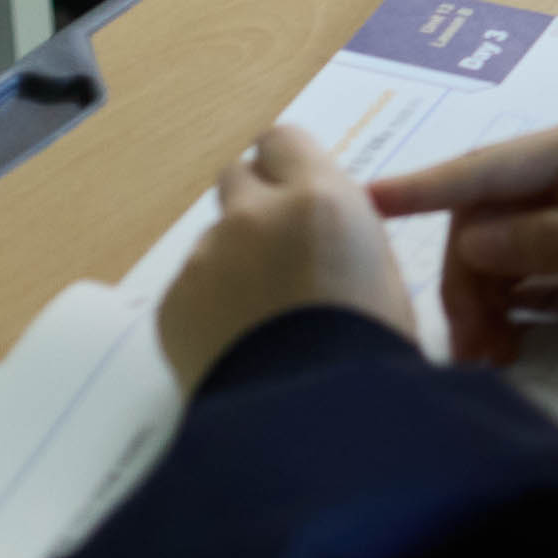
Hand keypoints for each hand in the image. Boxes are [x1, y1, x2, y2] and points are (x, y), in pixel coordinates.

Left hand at [157, 125, 417, 391]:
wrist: (308, 417)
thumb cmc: (369, 346)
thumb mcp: (384, 273)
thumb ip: (345, 231)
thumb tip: (322, 228)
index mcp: (319, 198)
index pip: (283, 140)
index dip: (290, 166)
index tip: (301, 194)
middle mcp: (254, 215)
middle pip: (237, 176)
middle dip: (256, 204)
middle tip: (281, 251)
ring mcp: (205, 259)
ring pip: (214, 239)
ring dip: (233, 260)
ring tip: (260, 315)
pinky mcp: (173, 303)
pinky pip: (191, 288)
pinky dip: (210, 306)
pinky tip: (236, 344)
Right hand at [369, 110, 557, 367]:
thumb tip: (474, 242)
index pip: (488, 167)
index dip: (423, 188)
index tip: (362, 204)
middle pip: (489, 214)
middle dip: (469, 276)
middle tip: (475, 348)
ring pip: (510, 240)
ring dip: (492, 293)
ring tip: (495, 355)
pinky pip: (542, 258)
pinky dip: (523, 294)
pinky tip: (515, 335)